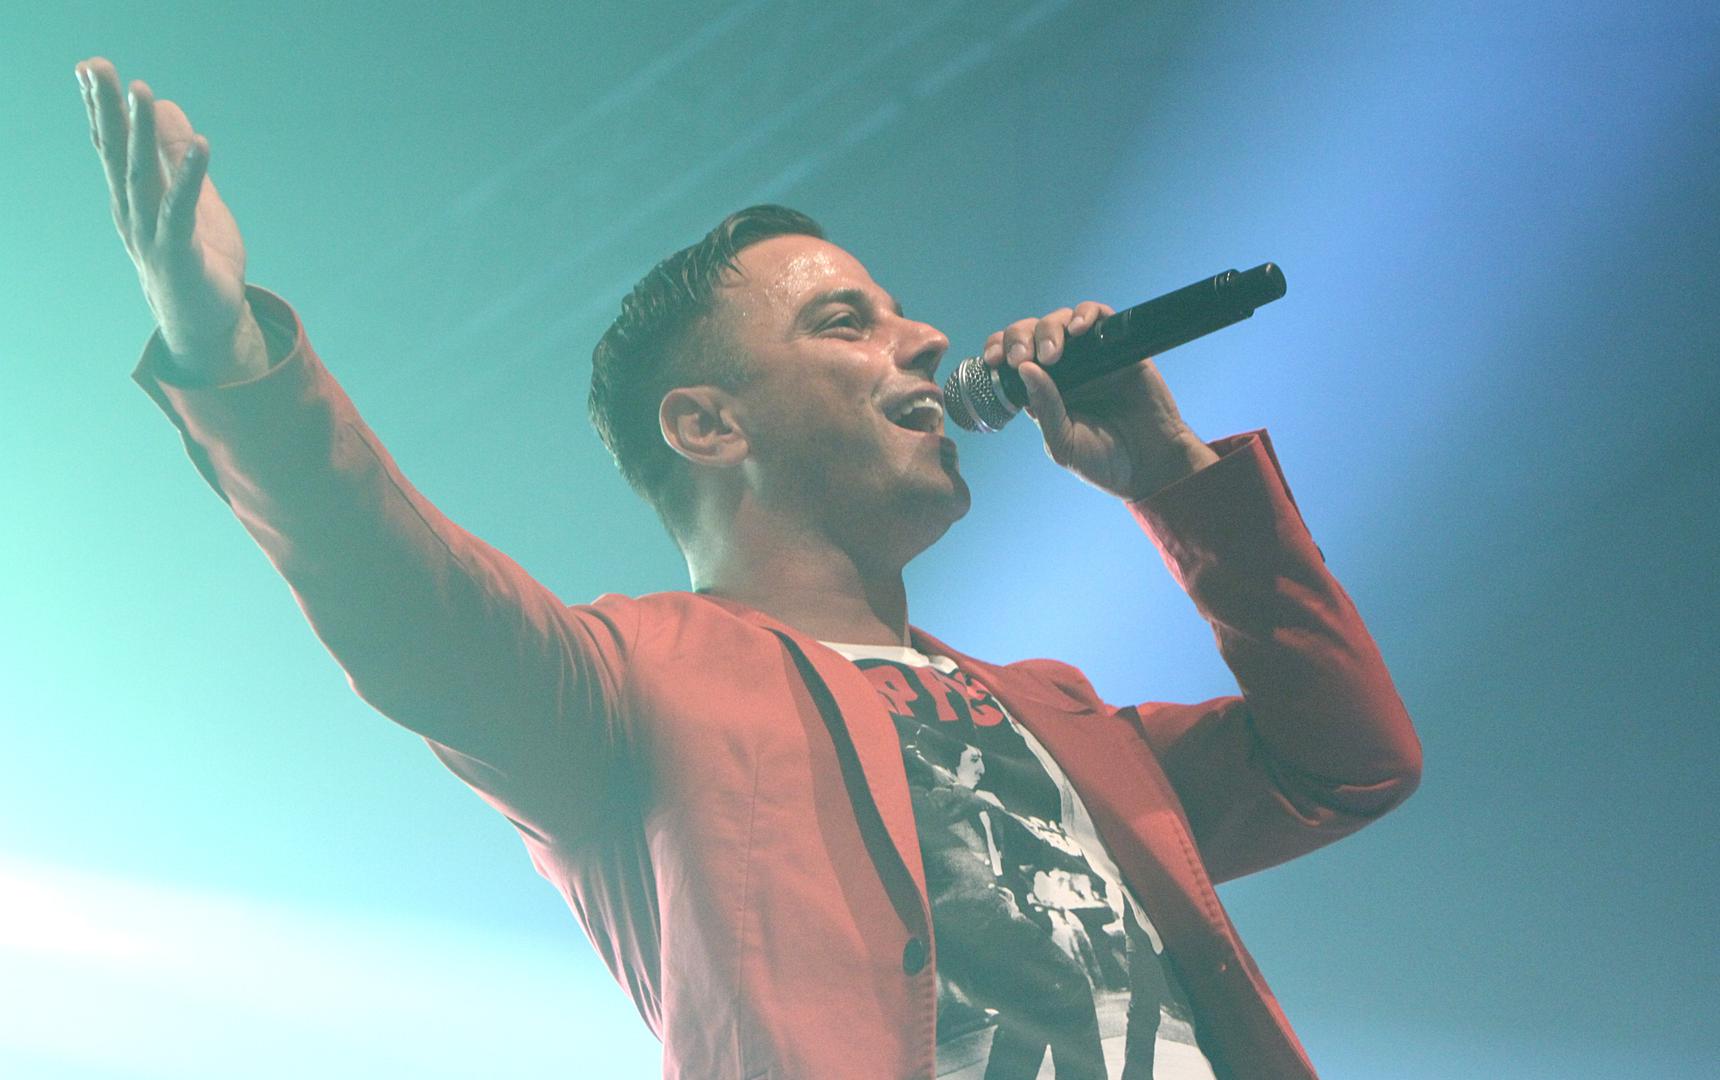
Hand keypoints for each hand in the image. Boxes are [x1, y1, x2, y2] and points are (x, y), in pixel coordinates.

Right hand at [76, 57, 264, 380]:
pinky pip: (181, 210)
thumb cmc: (196, 257)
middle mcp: (133, 213)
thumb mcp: (190, 196)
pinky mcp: (179, 253)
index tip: (89, 66)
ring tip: (142, 93)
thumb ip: (175, 154)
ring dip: (141, 135)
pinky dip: (188, 177)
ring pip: (142, 177)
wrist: (205, 322)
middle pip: (116, 154)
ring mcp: (151, 234)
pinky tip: (199, 146)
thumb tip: (167, 105)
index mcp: (132, 198)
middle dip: (106, 109)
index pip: (111, 145)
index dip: (100, 107)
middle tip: (96, 66)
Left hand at [982, 302, 1217, 499]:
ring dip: (1049, 328)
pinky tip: (1079, 329)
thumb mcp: (1062, 442)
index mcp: (1042, 390)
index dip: (999, 349)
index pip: (1012, 358)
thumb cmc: (1104, 461)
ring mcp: (1091, 356)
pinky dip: (1085, 314)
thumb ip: (1044, 407)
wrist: (1151, 465)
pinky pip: (1100, 317)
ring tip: (1052, 353)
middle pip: (1031, 333)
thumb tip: (1025, 369)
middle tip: (1021, 357)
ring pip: (1061, 321)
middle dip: (1018, 337)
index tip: (994, 360)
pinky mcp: (1119, 347)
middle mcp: (1064, 369)